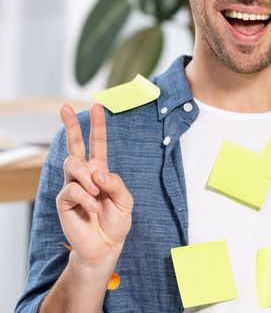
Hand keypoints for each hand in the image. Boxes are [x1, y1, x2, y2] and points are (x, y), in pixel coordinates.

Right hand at [56, 104, 132, 268]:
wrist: (106, 246)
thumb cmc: (115, 221)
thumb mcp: (125, 199)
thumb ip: (115, 183)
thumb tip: (97, 173)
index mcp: (100, 171)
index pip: (97, 144)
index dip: (97, 126)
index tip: (97, 106)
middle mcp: (84, 175)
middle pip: (74, 145)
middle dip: (71, 125)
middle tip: (65, 107)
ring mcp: (72, 186)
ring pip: (72, 164)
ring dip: (87, 176)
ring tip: (96, 191)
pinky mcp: (64, 200)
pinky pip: (73, 189)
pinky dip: (86, 198)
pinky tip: (92, 208)